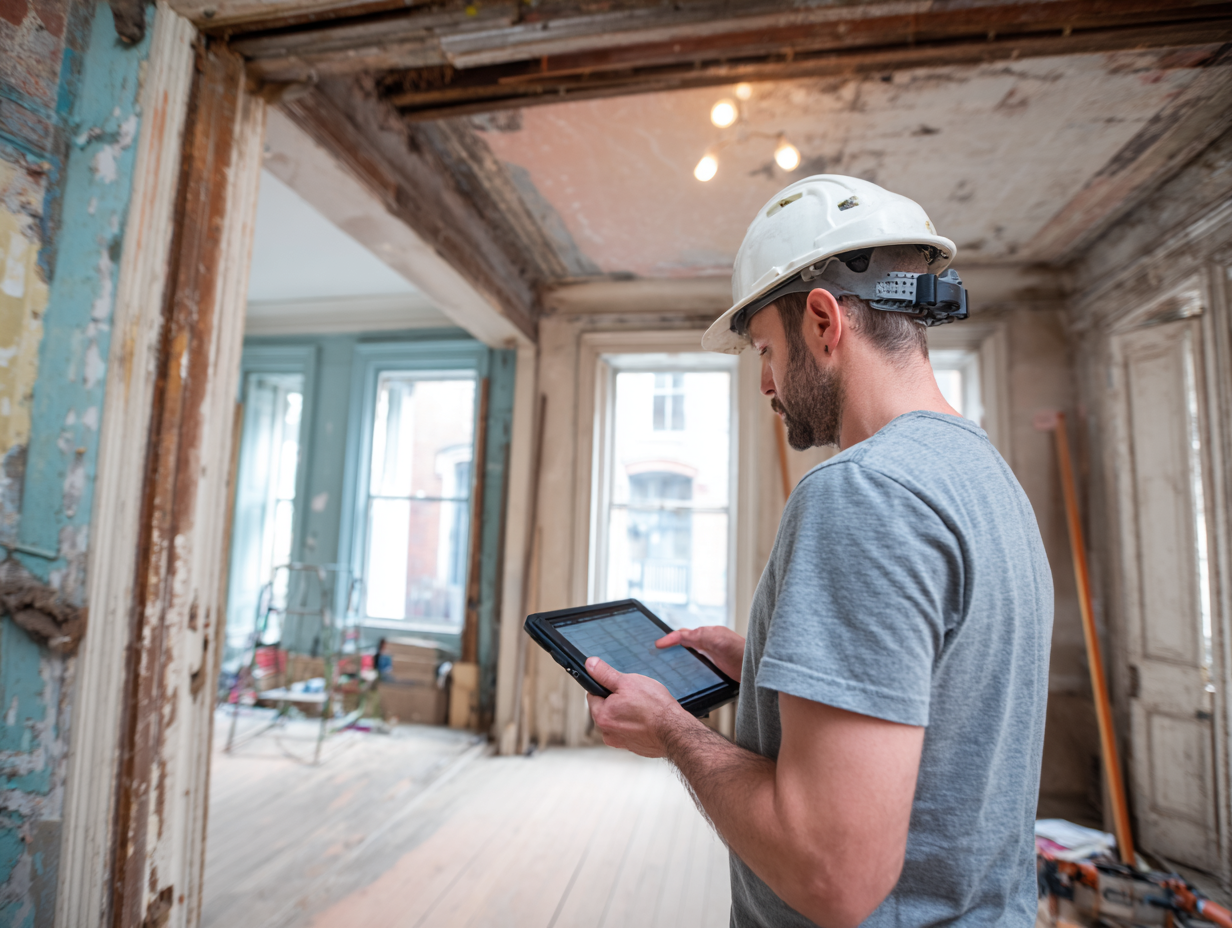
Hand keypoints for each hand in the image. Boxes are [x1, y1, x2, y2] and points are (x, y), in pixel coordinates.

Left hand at [585, 657, 701, 757]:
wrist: (675, 731)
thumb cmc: (655, 707)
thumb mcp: (628, 682)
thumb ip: (605, 673)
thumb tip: (590, 664)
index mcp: (601, 716)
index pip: (593, 695)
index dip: (606, 687)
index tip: (619, 686)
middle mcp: (607, 732)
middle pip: (606, 708)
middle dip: (617, 700)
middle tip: (634, 696)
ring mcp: (620, 742)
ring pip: (618, 719)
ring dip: (627, 712)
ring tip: (643, 707)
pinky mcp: (633, 747)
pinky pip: (630, 730)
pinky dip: (636, 724)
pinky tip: (648, 719)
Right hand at [655, 625, 745, 681]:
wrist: (757, 666)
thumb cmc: (742, 652)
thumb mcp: (719, 641)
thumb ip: (701, 636)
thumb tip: (681, 635)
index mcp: (708, 634)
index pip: (683, 634)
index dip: (669, 638)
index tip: (657, 645)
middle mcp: (709, 642)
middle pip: (685, 641)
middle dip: (671, 643)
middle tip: (658, 651)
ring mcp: (712, 654)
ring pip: (689, 652)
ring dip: (678, 654)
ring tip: (665, 661)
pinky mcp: (716, 666)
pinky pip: (697, 662)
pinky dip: (687, 664)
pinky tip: (684, 672)